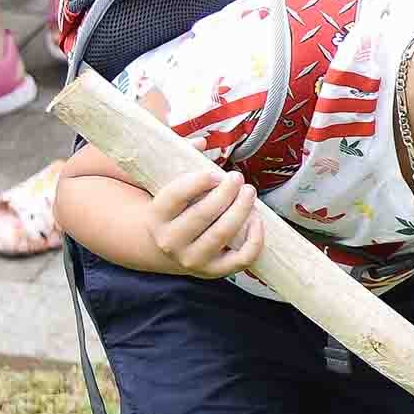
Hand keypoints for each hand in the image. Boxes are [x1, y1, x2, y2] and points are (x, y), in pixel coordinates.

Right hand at [146, 152, 262, 278]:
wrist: (163, 247)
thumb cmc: (173, 208)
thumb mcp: (166, 183)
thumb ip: (179, 158)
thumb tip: (201, 141)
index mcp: (156, 216)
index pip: (175, 196)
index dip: (198, 181)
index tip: (215, 173)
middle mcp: (170, 241)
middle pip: (202, 214)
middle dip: (226, 193)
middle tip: (238, 177)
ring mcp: (191, 259)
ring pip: (222, 234)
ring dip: (241, 210)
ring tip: (249, 191)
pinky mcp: (212, 271)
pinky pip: (239, 260)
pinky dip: (254, 241)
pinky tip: (258, 220)